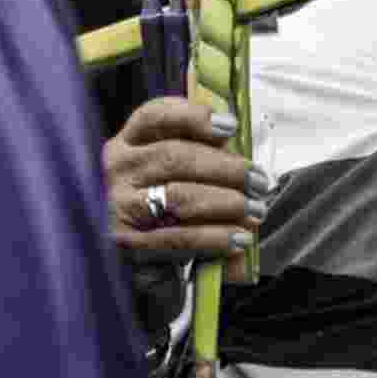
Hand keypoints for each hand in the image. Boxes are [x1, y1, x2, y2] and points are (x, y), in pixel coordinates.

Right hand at [104, 96, 273, 268]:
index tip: (230, 126)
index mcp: (126, 142)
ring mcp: (118, 206)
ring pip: (179, 195)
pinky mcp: (127, 243)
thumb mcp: (165, 172)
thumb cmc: (155, 205)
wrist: (122, 261)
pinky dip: (214, 237)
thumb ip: (196, 155)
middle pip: (175, 156)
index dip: (193, 116)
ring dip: (226, 202)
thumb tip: (237, 154)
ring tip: (255, 210)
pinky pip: (179, 237)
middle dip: (225, 167)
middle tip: (258, 180)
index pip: (154, 116)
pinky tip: (239, 239)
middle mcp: (117, 169)